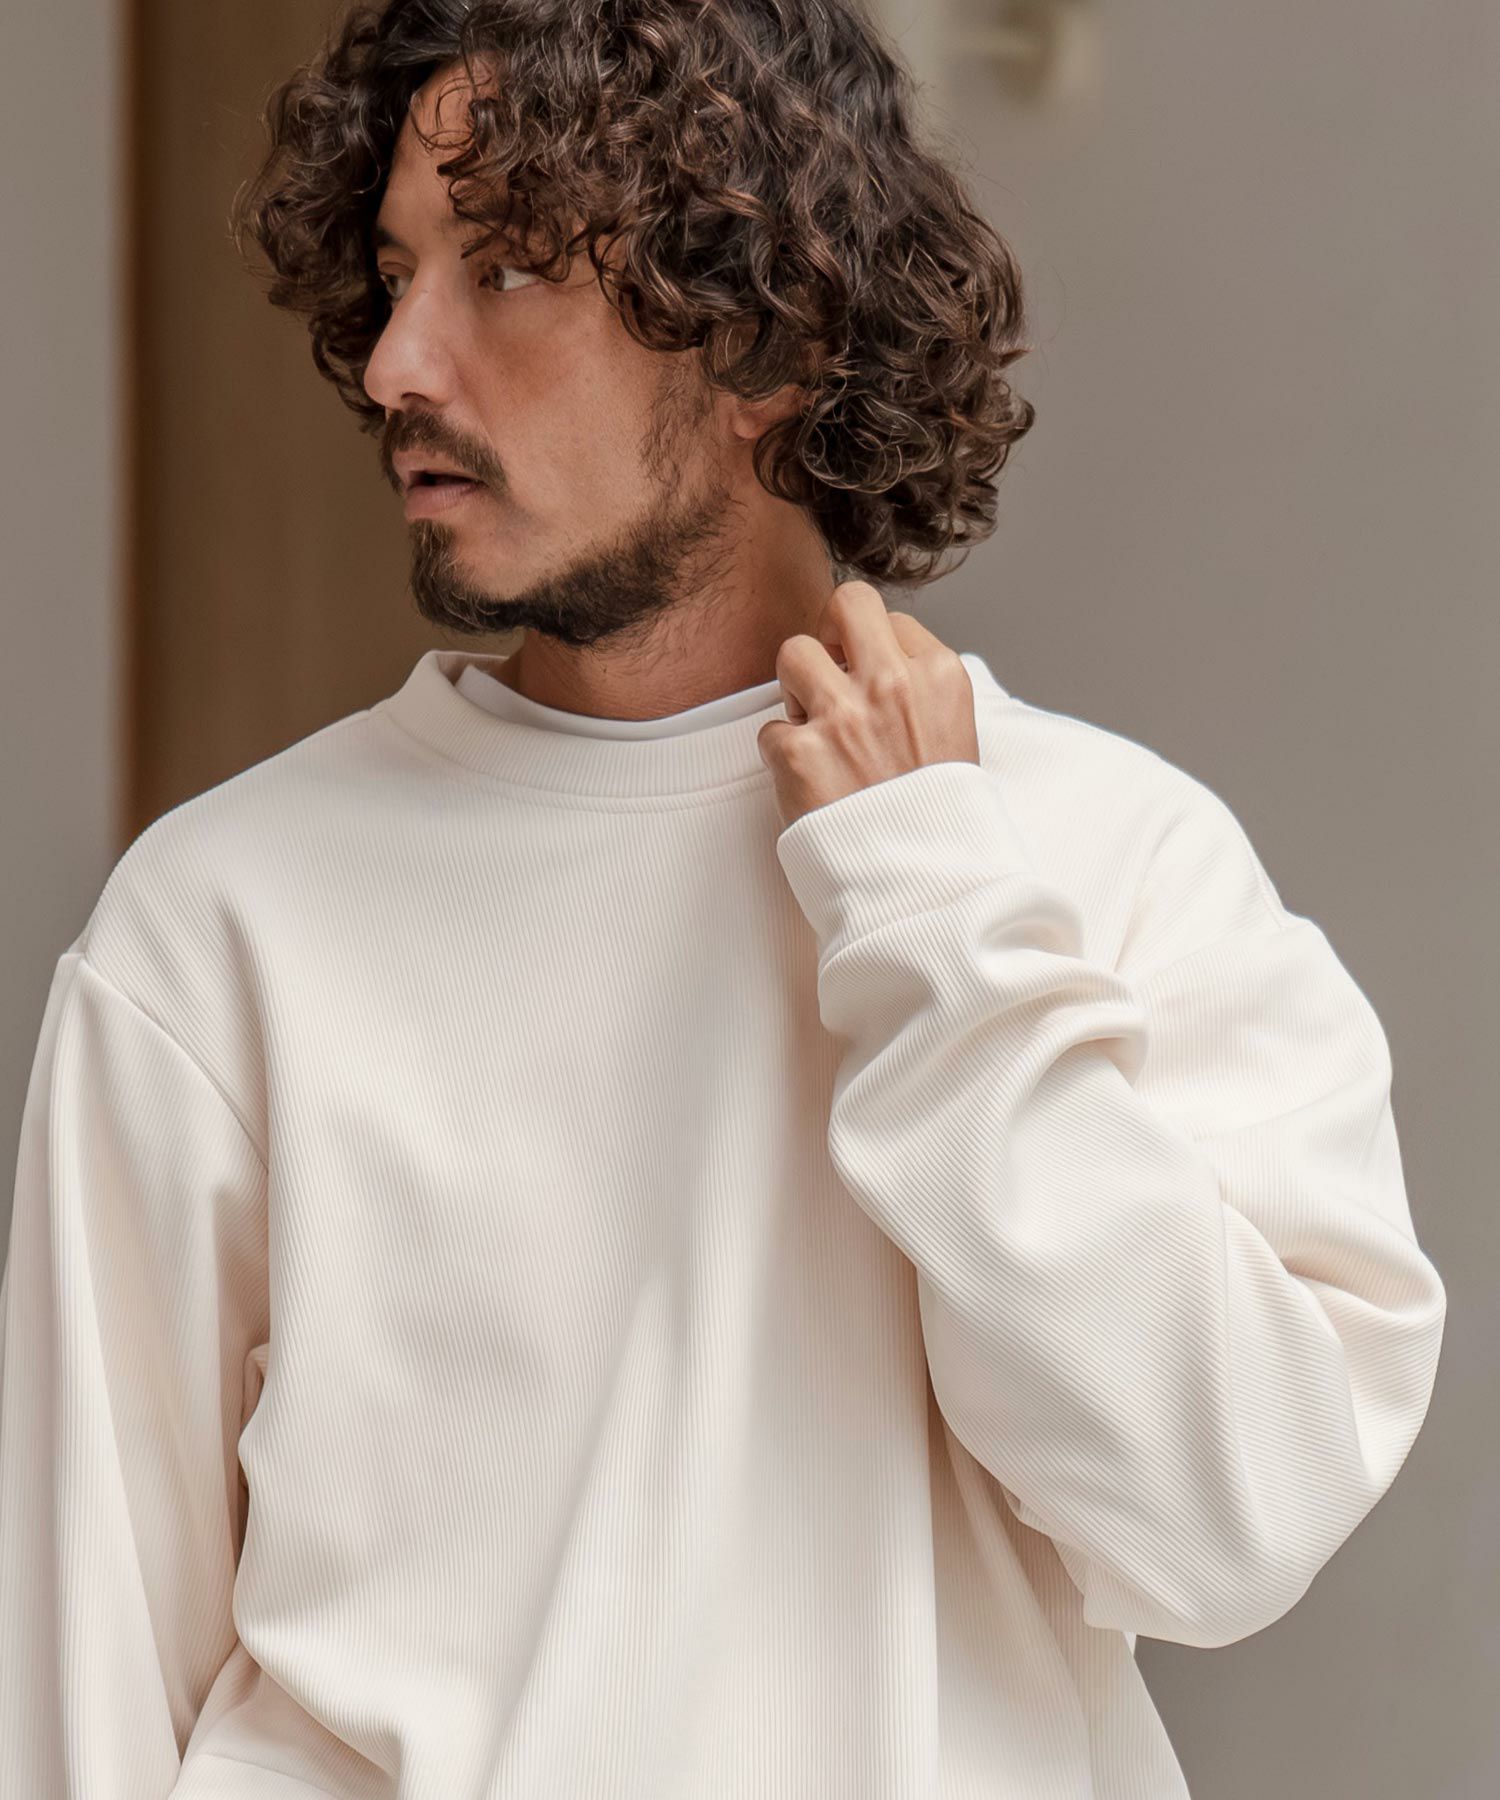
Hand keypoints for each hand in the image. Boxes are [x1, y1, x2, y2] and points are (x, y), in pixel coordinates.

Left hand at [757, 581, 980, 829]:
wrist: (926, 888)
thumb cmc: (943, 821)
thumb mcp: (958, 739)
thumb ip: (921, 694)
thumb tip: (876, 663)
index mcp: (941, 677)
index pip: (893, 622)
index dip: (875, 650)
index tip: (872, 680)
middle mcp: (892, 685)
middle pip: (846, 604)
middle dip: (831, 632)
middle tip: (830, 670)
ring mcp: (843, 717)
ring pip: (794, 652)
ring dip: (798, 690)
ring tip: (816, 728)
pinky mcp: (799, 754)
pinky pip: (770, 729)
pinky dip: (782, 755)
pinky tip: (809, 783)